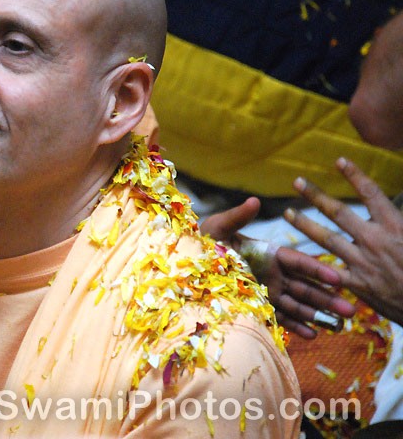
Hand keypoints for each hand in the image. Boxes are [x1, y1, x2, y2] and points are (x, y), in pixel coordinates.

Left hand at [202, 198, 354, 338]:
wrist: (183, 263)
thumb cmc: (200, 242)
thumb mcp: (217, 227)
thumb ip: (237, 217)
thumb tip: (254, 200)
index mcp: (266, 252)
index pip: (297, 262)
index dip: (317, 270)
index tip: (338, 278)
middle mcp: (271, 273)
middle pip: (304, 286)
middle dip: (327, 297)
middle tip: (351, 309)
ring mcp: (265, 290)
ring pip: (297, 303)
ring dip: (318, 314)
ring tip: (341, 324)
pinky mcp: (256, 305)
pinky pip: (279, 317)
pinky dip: (295, 325)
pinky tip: (314, 334)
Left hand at [284, 157, 402, 325]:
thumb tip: (399, 200)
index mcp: (396, 226)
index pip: (371, 194)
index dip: (355, 176)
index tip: (340, 161)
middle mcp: (375, 240)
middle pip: (339, 212)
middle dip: (316, 196)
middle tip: (297, 182)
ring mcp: (363, 262)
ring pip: (326, 238)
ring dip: (304, 224)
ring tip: (287, 213)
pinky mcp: (357, 283)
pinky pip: (326, 271)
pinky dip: (307, 264)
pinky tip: (289, 256)